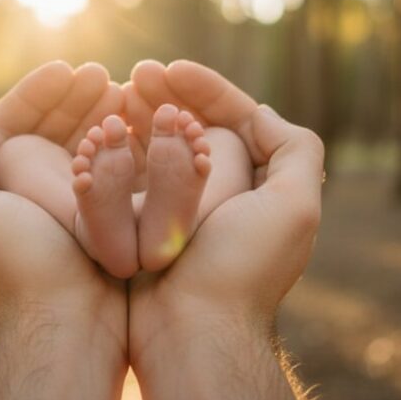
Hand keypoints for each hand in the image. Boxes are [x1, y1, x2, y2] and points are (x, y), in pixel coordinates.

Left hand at [0, 61, 127, 399]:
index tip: (68, 69)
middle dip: (73, 100)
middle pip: (46, 132)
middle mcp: (21, 198)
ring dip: (99, 117)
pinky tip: (137, 128)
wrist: (68, 327)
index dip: (36, 93)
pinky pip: (106, 174)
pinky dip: (118, 148)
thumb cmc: (16, 266)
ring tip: (127, 93)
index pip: (8, 124)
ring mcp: (60, 211)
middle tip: (107, 76)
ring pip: (79, 149)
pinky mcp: (95, 224)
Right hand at [125, 60, 323, 399]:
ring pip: (163, 145)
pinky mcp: (150, 223)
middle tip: (137, 74)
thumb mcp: (295, 206)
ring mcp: (184, 208)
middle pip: (196, 125)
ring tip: (117, 93)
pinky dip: (123, 149)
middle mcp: (225, 192)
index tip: (172, 68)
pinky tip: (105, 129)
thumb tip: (260, 113)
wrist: (192, 331)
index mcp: (262, 182)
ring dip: (143, 115)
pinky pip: (136, 174)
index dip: (207, 87)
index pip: (237, 116)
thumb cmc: (243, 268)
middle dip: (169, 95)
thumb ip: (295, 149)